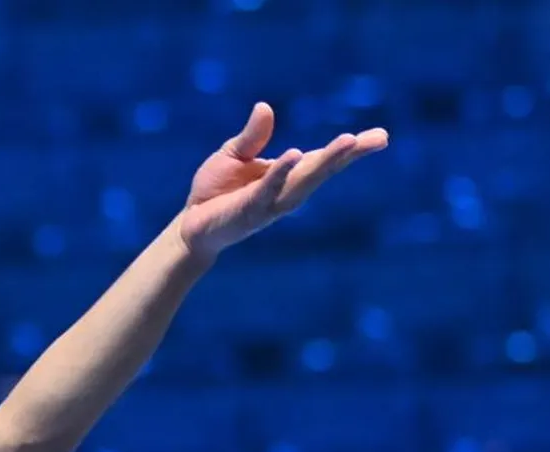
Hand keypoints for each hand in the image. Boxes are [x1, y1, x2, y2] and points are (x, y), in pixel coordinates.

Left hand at [179, 102, 388, 257]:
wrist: (190, 225)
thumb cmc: (215, 190)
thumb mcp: (233, 155)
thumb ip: (252, 136)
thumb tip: (265, 107)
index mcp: (287, 174)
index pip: (322, 160)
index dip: (351, 150)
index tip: (381, 137)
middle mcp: (286, 191)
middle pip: (322, 170)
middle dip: (348, 154)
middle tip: (376, 139)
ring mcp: (270, 202)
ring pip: (303, 181)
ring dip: (325, 162)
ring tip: (348, 142)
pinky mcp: (249, 209)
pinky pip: (268, 189)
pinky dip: (282, 172)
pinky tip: (296, 155)